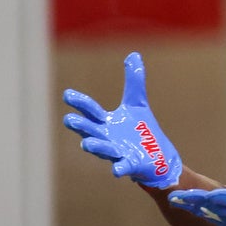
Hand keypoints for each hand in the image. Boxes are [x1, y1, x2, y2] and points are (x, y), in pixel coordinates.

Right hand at [62, 52, 181, 188]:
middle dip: (80, 126)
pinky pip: (123, 168)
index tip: (68, 94)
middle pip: (89, 131)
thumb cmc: (141, 131)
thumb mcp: (137, 103)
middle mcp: (106, 138)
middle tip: (70, 119)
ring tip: (87, 144)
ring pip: (102, 150)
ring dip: (95, 147)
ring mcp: (117, 153)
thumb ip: (134, 81)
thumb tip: (134, 55)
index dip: (79, 102)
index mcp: (105, 123)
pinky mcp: (130, 165)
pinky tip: (117, 170)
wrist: (157, 156)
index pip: (89, 110)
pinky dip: (120, 168)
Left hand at [168, 151, 225, 225]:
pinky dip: (198, 211)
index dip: (216, 198)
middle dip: (194, 202)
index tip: (201, 193)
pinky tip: (185, 206)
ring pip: (210, 214)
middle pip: (215, 208)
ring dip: (191, 207)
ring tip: (174, 199)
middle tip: (174, 196)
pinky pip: (212, 218)